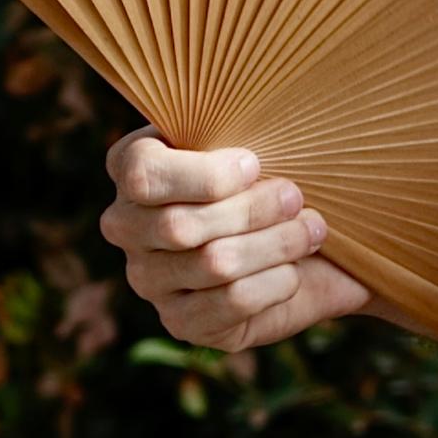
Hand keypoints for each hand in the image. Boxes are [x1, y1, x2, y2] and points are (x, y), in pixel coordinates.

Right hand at [100, 134, 368, 352]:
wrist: (308, 243)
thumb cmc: (274, 177)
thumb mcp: (258, 141)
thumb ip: (243, 126)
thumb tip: (260, 116)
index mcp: (131, 168)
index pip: (142, 174)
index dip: (204, 174)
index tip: (256, 164)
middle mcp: (125, 225)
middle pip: (182, 225)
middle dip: (254, 211)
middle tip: (297, 197)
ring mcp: (147, 279)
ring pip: (213, 264)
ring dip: (275, 244)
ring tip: (312, 229)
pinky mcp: (179, 322)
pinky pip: (228, 304)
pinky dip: (273, 283)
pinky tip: (294, 270)